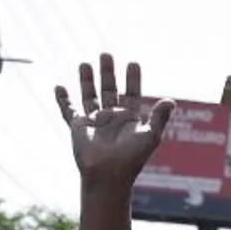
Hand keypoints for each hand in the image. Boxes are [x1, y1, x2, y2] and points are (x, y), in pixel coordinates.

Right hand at [55, 54, 173, 190]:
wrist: (109, 175)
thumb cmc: (131, 159)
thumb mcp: (150, 136)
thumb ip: (159, 117)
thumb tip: (171, 101)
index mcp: (129, 119)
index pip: (131, 94)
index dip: (132, 79)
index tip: (133, 64)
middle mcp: (112, 118)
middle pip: (109, 90)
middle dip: (108, 73)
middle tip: (106, 55)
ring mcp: (94, 121)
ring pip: (90, 96)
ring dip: (87, 80)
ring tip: (86, 63)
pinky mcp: (78, 127)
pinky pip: (69, 110)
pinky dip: (63, 100)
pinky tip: (59, 87)